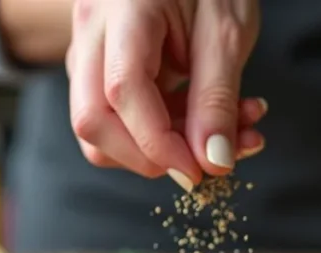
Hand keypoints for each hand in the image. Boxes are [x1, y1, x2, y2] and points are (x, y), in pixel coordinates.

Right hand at [66, 0, 263, 190]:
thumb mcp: (228, 34)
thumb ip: (217, 100)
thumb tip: (212, 164)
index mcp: (124, 10)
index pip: (122, 91)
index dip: (159, 143)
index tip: (201, 170)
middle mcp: (92, 31)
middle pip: (92, 121)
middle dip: (149, 157)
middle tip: (208, 160)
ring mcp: (90, 51)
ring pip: (102, 126)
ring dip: (163, 147)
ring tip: (230, 132)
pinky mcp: (102, 68)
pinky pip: (121, 116)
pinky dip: (166, 131)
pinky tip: (212, 121)